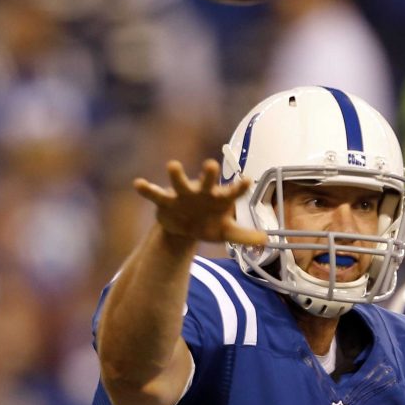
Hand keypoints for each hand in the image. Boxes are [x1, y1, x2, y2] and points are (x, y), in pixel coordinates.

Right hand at [134, 159, 267, 246]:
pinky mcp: (165, 200)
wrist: (185, 229)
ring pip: (179, 182)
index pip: (232, 192)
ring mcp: (183, 194)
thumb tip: (266, 240)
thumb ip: (244, 236)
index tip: (248, 180)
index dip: (239, 187)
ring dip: (176, 175)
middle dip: (208, 174)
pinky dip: (146, 189)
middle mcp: (202, 192)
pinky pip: (155, 194)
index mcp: (220, 199)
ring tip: (172, 165)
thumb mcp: (226, 232)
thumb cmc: (209, 224)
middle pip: (206, 181)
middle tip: (211, 164)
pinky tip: (138, 184)